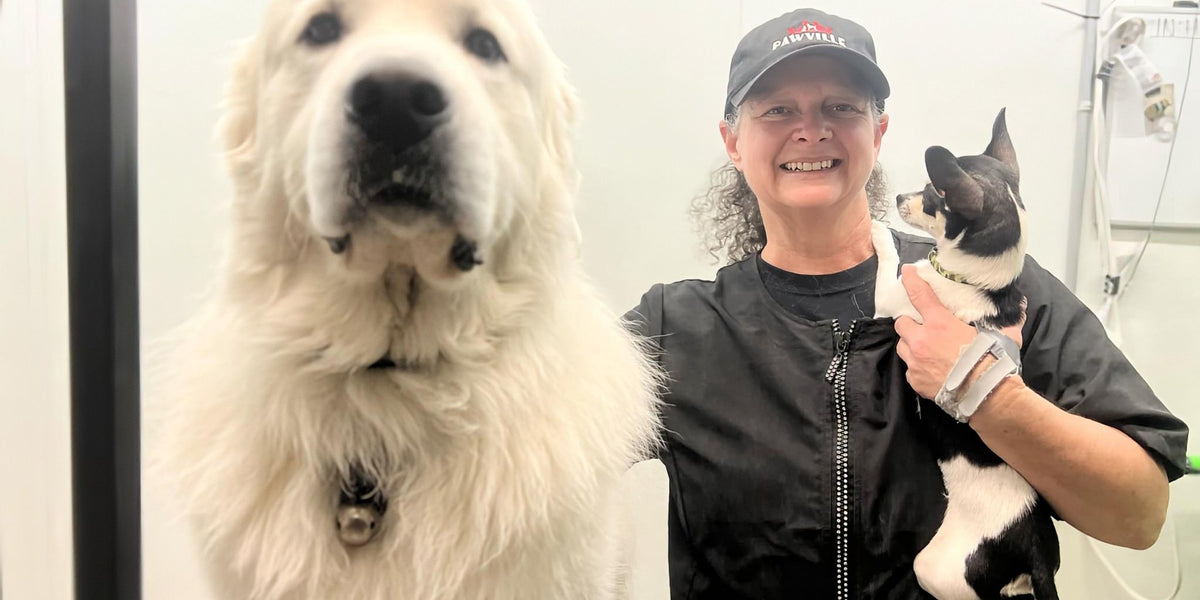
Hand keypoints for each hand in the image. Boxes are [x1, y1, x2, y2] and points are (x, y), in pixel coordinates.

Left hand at [893, 265, 1024, 398]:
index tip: (906, 272)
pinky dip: (916, 366)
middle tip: (922, 327)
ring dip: (910, 344)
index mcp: (940, 324)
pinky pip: (909, 368)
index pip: (919, 295)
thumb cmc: (992, 363)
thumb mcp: (1002, 337)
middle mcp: (922, 340)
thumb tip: (1023, 307)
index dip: (911, 281)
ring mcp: (915, 361)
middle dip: (910, 323)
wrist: (985, 395)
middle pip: (902, 323)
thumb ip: (1008, 321)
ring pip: (902, 345)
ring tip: (925, 349)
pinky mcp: (914, 380)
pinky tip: (930, 369)